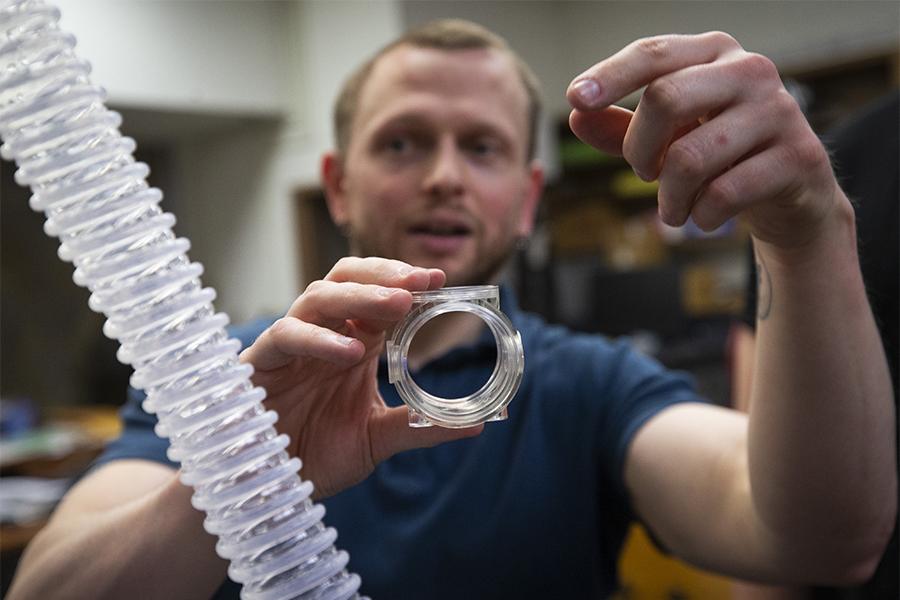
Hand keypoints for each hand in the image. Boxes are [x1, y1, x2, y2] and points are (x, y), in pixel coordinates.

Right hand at [239, 257, 483, 498]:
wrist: (268, 489)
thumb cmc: (316, 455)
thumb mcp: (377, 439)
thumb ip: (420, 426)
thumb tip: (478, 424)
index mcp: (352, 343)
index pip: (377, 297)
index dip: (405, 283)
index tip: (440, 279)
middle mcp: (321, 336)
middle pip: (346, 280)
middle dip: (383, 275)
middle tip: (421, 281)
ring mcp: (289, 346)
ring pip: (316, 297)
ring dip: (358, 296)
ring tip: (397, 304)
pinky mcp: (259, 363)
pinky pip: (284, 336)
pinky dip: (317, 338)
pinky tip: (350, 351)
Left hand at [566, 32, 846, 248]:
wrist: (792, 192)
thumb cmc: (719, 155)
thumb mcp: (666, 138)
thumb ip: (620, 128)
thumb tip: (576, 116)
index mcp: (714, 53)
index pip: (654, 54)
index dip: (611, 75)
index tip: (576, 99)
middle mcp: (750, 70)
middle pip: (665, 99)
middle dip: (639, 149)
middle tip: (644, 174)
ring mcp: (779, 111)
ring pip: (689, 157)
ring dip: (668, 197)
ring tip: (673, 208)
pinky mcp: (798, 157)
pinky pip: (723, 193)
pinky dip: (701, 215)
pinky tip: (706, 215)